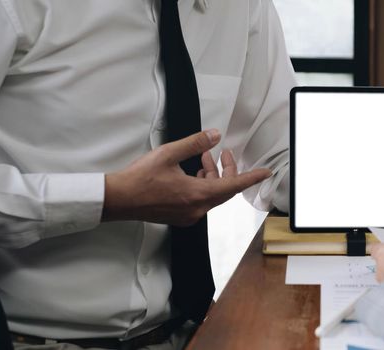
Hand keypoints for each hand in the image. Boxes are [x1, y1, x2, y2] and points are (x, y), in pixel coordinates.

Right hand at [103, 129, 270, 225]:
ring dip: (212, 176)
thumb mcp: (169, 153)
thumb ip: (195, 144)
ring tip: (203, 157)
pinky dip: (202, 185)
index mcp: (198, 195)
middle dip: (227, 169)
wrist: (119, 199)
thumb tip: (213, 136)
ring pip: (212, 194)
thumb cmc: (140, 179)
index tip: (265, 172)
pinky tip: (193, 172)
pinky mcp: (180, 216)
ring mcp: (189, 215)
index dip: (252, 177)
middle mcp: (197, 209)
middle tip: (223, 152)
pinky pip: (201, 200)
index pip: (234, 185)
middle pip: (224, 189)